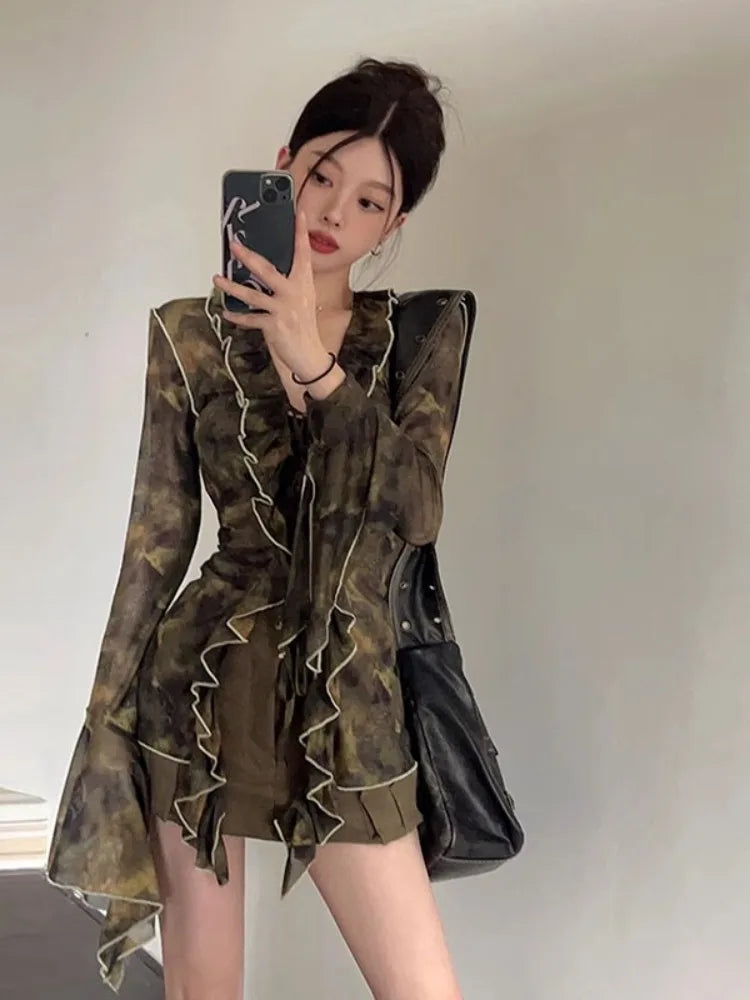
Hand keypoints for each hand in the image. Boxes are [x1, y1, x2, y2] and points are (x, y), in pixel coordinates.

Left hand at [212, 209, 329, 379]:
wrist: (309, 355)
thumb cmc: (303, 326)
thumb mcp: (302, 299)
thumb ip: (288, 283)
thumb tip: (265, 268)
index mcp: (304, 283)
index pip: (303, 253)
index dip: (300, 232)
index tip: (298, 213)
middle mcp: (294, 293)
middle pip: (268, 270)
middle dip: (248, 257)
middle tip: (234, 245)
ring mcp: (283, 309)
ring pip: (252, 294)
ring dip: (232, 287)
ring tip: (217, 279)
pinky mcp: (273, 326)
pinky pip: (250, 319)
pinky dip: (237, 316)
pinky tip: (227, 312)